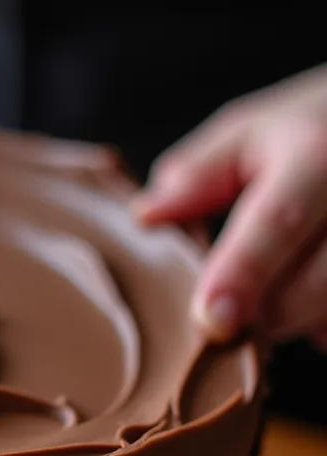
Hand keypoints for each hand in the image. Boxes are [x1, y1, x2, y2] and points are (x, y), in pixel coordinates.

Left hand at [135, 65, 326, 346]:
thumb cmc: (312, 132)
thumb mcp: (252, 133)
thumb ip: (198, 176)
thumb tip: (147, 216)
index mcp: (317, 156)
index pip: (278, 222)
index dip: (242, 273)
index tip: (211, 320)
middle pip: (306, 290)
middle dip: (256, 315)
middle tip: (229, 304)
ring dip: (294, 320)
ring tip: (282, 281)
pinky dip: (321, 324)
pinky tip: (313, 292)